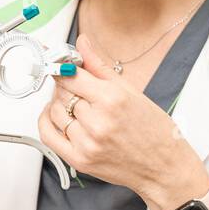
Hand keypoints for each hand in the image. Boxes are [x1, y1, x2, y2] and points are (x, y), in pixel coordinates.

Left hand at [38, 34, 208, 209]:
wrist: (163, 166)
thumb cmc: (153, 130)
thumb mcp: (131, 91)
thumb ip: (100, 67)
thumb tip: (82, 43)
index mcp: (113, 99)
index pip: (71, 75)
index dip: (62, 67)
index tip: (60, 64)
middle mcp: (98, 122)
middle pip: (61, 92)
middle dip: (64, 85)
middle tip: (74, 85)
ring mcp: (87, 143)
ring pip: (54, 111)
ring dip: (57, 103)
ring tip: (73, 103)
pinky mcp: (79, 160)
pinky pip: (48, 135)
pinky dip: (46, 121)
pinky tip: (54, 115)